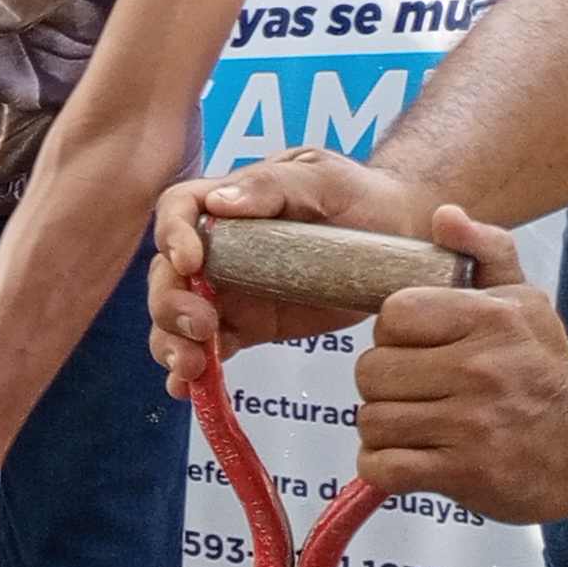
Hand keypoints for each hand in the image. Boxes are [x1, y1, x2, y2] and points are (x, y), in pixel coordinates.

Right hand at [147, 149, 442, 388]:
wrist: (399, 232)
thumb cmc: (360, 194)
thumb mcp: (322, 177)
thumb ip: (273, 187)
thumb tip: (219, 205)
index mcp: (231, 202)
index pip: (179, 210)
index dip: (173, 235)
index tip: (191, 263)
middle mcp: (220, 247)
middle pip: (168, 273)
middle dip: (171, 304)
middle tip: (199, 327)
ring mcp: (231, 290)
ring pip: (179, 317)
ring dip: (173, 342)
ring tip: (192, 366)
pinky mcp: (249, 326)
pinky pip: (211, 349)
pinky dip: (196, 372)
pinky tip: (191, 389)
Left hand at [353, 211, 567, 520]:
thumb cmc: (545, 369)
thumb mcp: (526, 300)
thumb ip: (485, 249)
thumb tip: (443, 215)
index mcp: (492, 319)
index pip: (394, 314)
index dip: (394, 332)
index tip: (416, 346)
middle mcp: (482, 370)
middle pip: (373, 371)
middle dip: (384, 382)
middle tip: (415, 389)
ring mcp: (472, 425)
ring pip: (373, 420)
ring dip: (384, 426)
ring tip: (415, 423)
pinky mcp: (464, 474)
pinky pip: (383, 467)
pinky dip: (383, 467)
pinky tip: (409, 456)